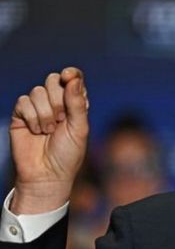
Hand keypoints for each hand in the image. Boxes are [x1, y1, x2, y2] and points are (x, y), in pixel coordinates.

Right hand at [9, 67, 88, 213]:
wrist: (46, 174)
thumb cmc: (68, 153)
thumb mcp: (79, 128)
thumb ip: (77, 103)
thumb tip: (72, 78)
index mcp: (75, 104)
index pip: (73, 79)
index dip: (70, 74)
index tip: (68, 76)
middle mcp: (56, 103)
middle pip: (53, 80)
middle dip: (57, 99)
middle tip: (61, 119)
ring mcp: (38, 108)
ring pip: (38, 91)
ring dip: (45, 112)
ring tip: (49, 131)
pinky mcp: (21, 115)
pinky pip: (23, 102)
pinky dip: (32, 117)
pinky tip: (36, 131)